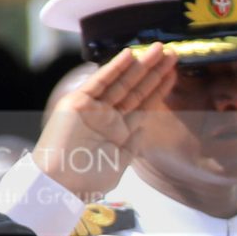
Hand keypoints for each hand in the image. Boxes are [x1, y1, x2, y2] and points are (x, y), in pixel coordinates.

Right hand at [31, 45, 178, 200]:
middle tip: (172, 52)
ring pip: (122, 82)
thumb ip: (133, 143)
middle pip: (135, 88)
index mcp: (120, 129)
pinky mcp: (79, 103)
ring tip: (159, 49)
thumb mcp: (120, 161)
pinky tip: (130, 55)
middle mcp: (108, 116)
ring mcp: (94, 108)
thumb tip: (144, 127)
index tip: (174, 72)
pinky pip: (100, 82)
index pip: (143, 103)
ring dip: (140, 65)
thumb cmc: (89, 179)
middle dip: (154, 71)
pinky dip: (114, 68)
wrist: (62, 186)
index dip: (159, 87)